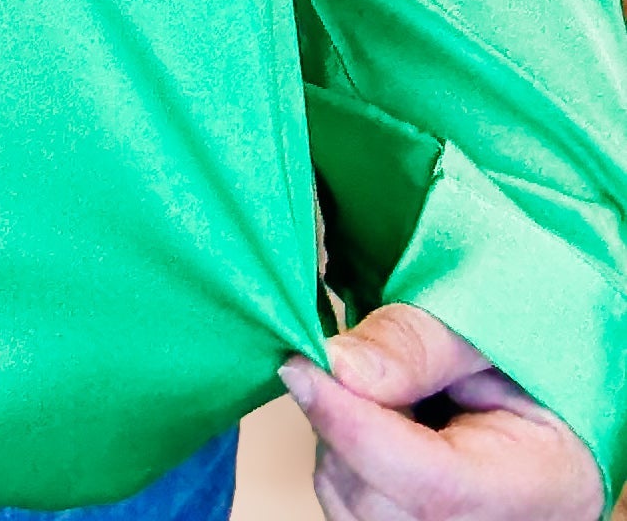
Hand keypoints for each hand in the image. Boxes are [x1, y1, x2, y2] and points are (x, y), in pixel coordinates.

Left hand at [281, 304, 602, 520]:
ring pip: (349, 506)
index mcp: (532, 489)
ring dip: (339, 440)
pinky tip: (380, 429)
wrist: (538, 413)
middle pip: (376, 501)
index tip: (299, 365)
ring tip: (392, 400)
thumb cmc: (520, 368)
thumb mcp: (481, 334)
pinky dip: (341, 460)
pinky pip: (346, 506)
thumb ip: (416, 343)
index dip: (352, 425)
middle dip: (344, 422)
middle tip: (371, 368)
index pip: (429, 485)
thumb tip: (337, 363)